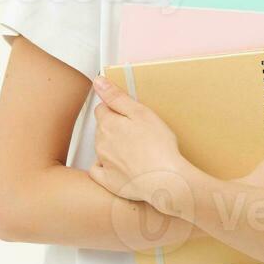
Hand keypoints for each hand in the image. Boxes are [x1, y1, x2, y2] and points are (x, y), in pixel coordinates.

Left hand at [89, 75, 183, 200]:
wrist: (165, 180)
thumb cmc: (158, 147)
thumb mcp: (141, 112)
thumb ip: (116, 97)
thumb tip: (98, 82)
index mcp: (108, 124)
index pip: (102, 109)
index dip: (116, 109)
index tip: (128, 114)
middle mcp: (101, 143)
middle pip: (102, 129)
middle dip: (115, 127)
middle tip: (137, 131)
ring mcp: (103, 163)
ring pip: (102, 148)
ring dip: (113, 146)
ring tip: (135, 150)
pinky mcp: (109, 181)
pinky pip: (99, 171)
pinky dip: (105, 167)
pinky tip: (120, 166)